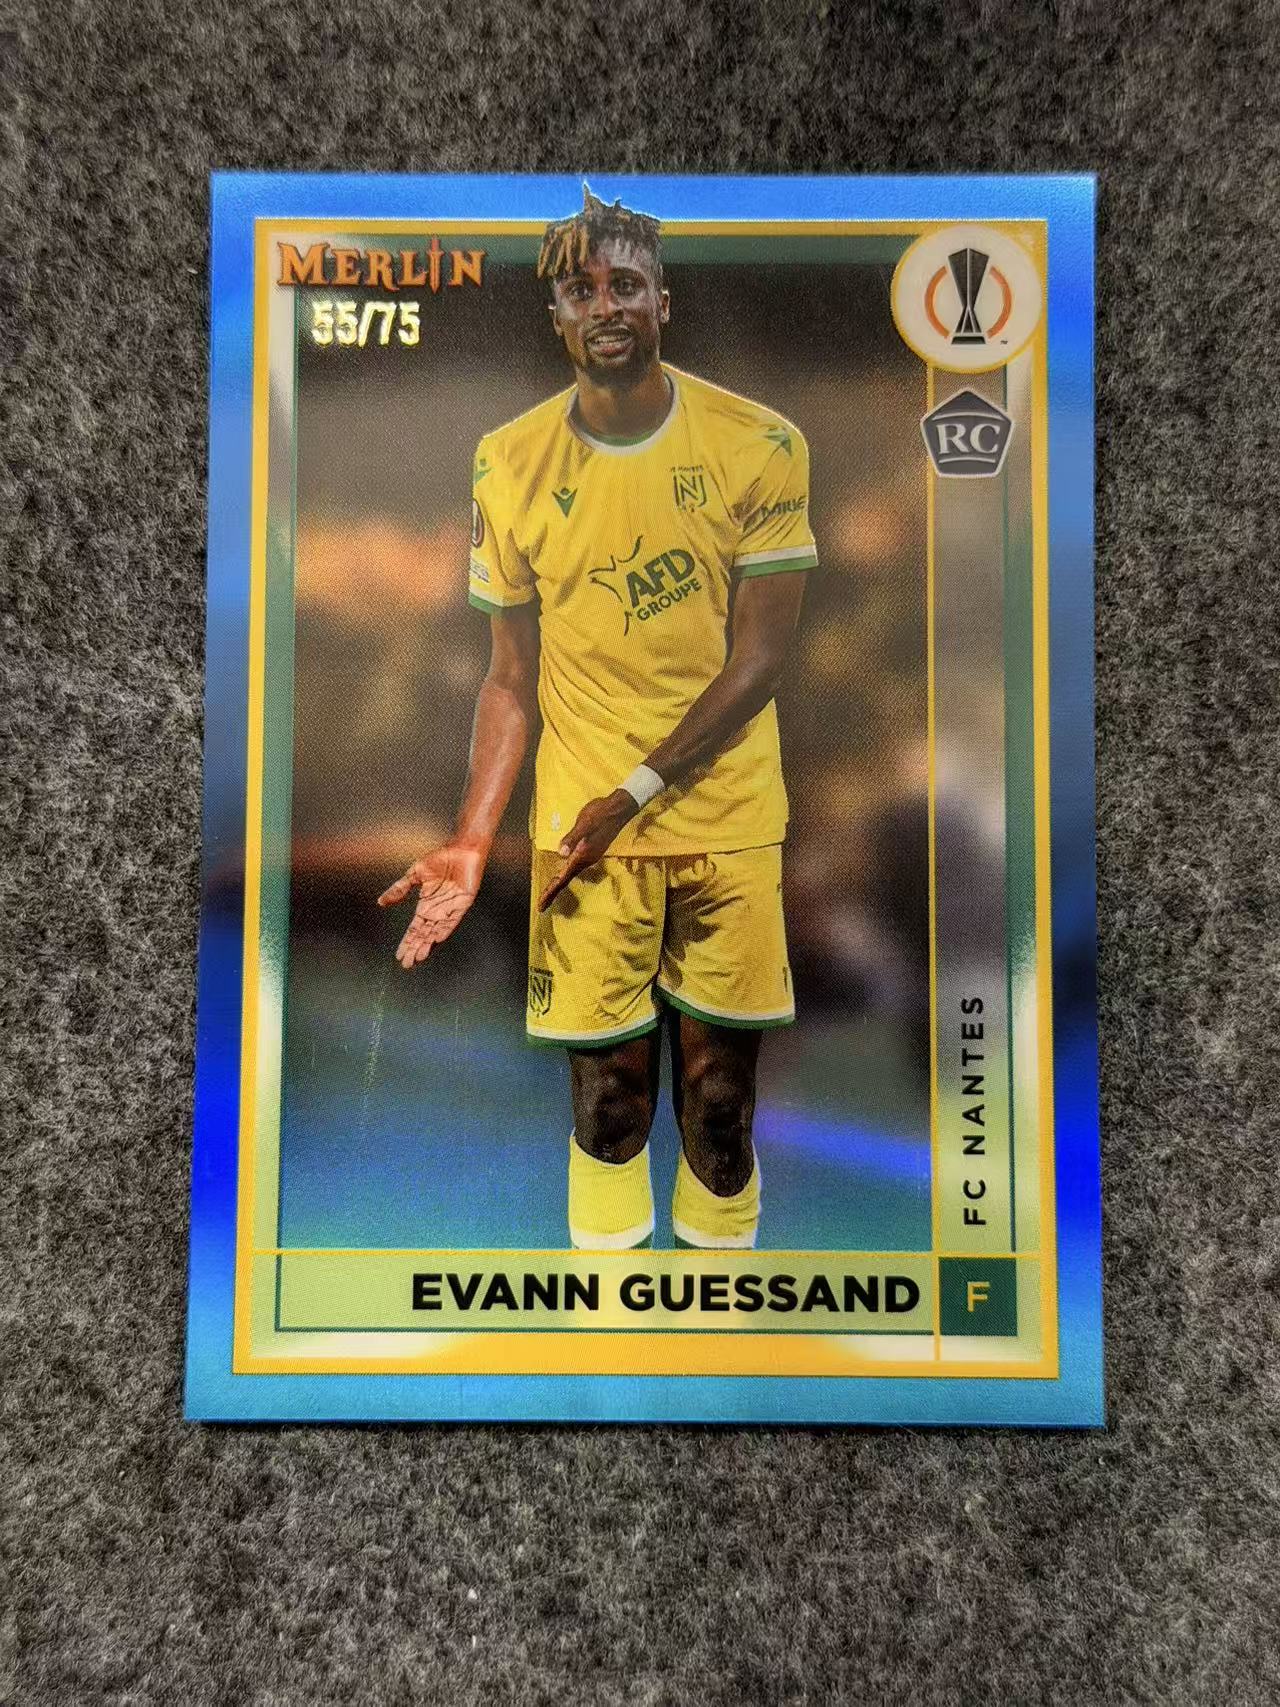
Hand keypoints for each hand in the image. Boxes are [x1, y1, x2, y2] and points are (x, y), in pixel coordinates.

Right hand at [377, 843, 484, 968]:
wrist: (462, 848)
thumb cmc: (442, 858)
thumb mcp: (415, 874)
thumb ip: (400, 889)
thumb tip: (380, 902)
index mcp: (427, 905)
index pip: (415, 928)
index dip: (407, 942)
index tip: (399, 955)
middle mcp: (438, 910)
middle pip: (424, 934)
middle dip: (414, 948)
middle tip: (406, 964)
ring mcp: (451, 908)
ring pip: (437, 931)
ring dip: (428, 944)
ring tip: (419, 957)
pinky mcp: (464, 902)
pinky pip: (453, 919)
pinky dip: (445, 928)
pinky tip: (437, 939)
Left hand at [537, 790, 637, 911]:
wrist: (619, 808)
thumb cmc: (601, 813)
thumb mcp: (585, 823)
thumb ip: (573, 838)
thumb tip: (561, 852)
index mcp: (582, 855)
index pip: (563, 877)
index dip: (551, 891)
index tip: (542, 905)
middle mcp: (586, 859)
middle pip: (566, 879)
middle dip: (553, 892)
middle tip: (541, 906)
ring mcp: (589, 856)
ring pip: (570, 874)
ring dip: (559, 885)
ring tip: (548, 894)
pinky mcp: (590, 851)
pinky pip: (574, 868)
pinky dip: (565, 875)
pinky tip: (562, 874)